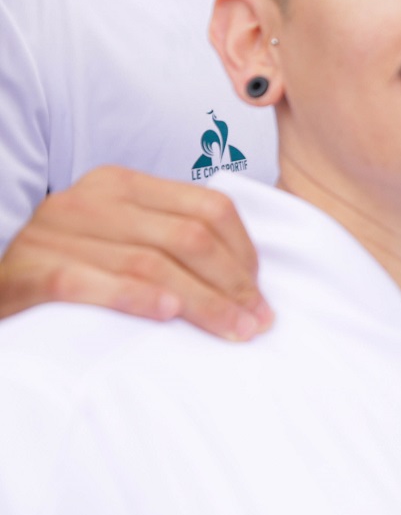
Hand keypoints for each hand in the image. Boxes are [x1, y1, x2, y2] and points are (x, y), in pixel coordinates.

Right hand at [0, 166, 271, 340]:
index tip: (258, 291)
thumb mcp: (115, 234)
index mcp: (122, 184)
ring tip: (232, 330)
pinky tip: (166, 314)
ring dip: (201, 302)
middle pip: (187, 238)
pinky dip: (134, 298)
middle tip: (256, 321)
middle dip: (232, 283)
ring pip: (151, 264)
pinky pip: (90, 282)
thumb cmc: (64, 263)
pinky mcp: (29, 270)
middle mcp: (91, 200)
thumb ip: (167, 237)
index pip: (207, 207)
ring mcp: (57, 233)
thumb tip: (244, 276)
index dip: (244, 251)